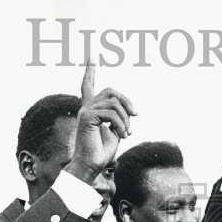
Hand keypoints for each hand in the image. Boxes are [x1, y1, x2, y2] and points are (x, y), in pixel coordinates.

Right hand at [66, 64, 137, 184]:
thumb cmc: (101, 153)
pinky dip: (122, 124)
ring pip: (114, 103)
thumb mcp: (116, 132)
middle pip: (111, 91)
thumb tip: (130, 111)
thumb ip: (119, 118)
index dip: (90, 71)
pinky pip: (111, 113)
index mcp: (91, 110)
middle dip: (127, 101)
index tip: (91, 56)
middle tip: (135, 115)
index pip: (88, 86)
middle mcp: (86, 108)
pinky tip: (123, 136)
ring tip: (127, 133)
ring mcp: (85, 111)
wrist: (91, 166)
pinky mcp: (87, 117)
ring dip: (126, 118)